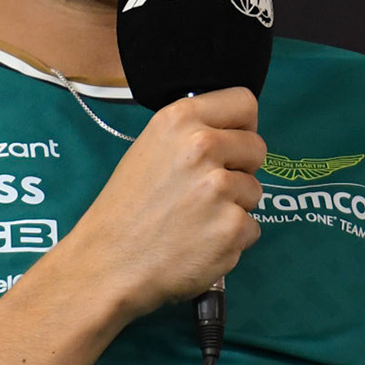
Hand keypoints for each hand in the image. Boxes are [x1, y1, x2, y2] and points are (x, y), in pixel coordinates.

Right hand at [54, 86, 264, 319]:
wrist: (107, 263)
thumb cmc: (126, 209)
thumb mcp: (150, 149)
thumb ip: (191, 134)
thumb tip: (231, 133)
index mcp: (180, 119)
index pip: (244, 102)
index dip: (241, 127)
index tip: (229, 145)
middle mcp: (202, 146)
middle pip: (257, 147)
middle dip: (240, 169)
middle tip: (205, 190)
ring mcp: (219, 188)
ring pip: (255, 191)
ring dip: (234, 207)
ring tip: (195, 219)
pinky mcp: (232, 227)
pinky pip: (251, 228)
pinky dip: (230, 239)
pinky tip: (199, 243)